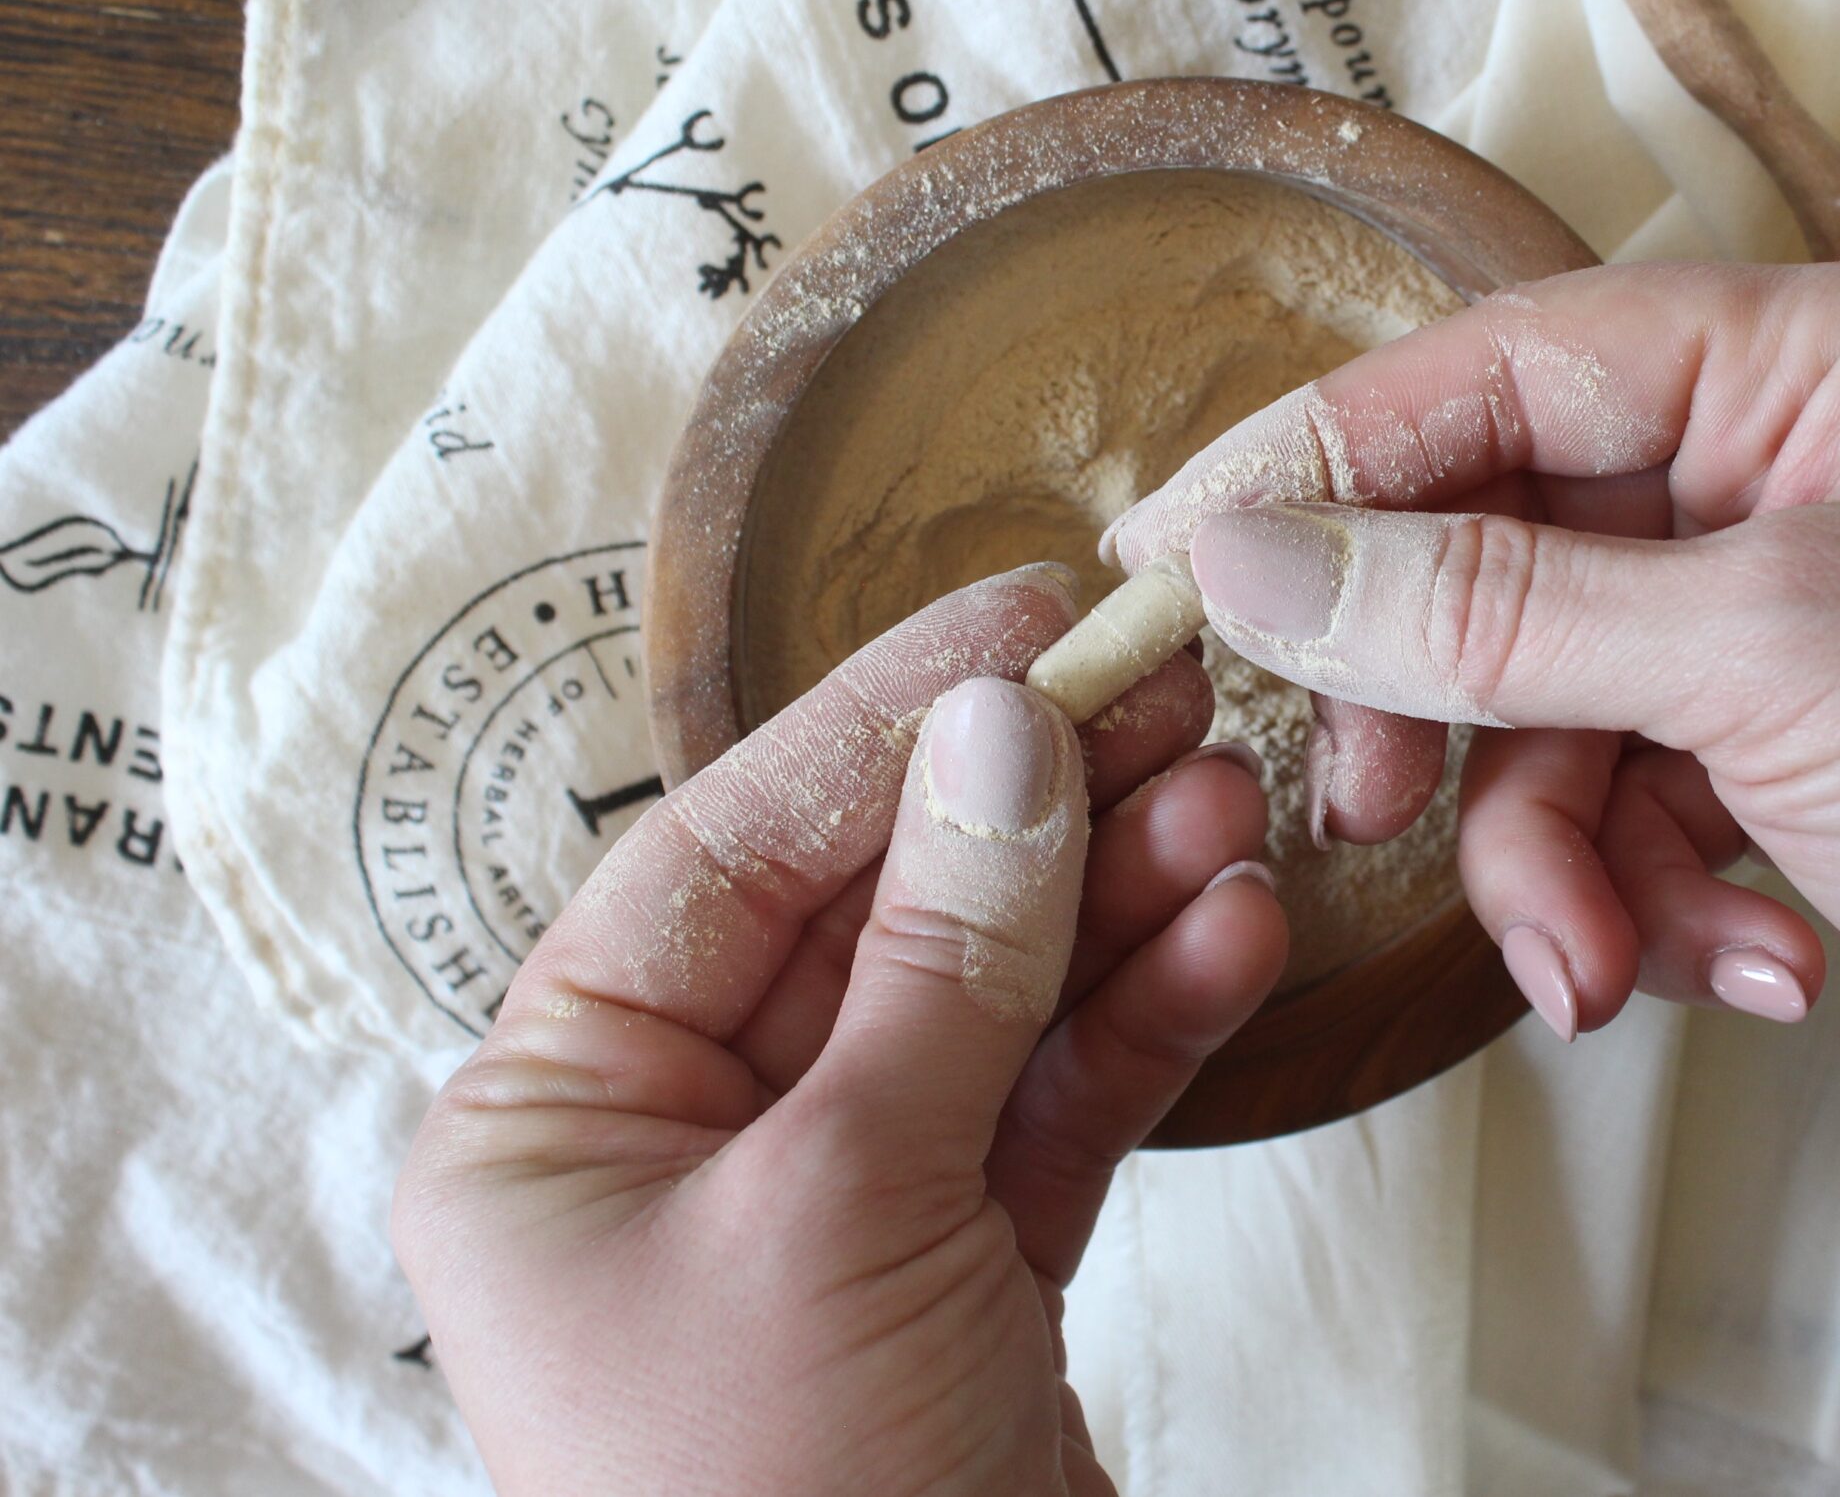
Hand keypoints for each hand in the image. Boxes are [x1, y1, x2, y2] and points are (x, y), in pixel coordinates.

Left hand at [393, 565, 1285, 1496]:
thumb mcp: (844, 1202)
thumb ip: (939, 962)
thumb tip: (999, 737)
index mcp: (559, 1116)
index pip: (730, 854)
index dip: (885, 722)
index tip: (1029, 619)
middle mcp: (684, 1146)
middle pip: (880, 914)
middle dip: (1032, 808)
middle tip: (1173, 692)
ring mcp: (834, 1205)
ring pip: (988, 1002)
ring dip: (1113, 902)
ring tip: (1230, 805)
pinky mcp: (961, 1270)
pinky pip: (1051, 1108)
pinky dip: (1141, 1025)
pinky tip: (1229, 937)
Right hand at [1103, 258, 1839, 1170]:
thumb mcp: (1759, 660)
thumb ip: (1487, 608)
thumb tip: (1254, 556)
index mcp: (1814, 360)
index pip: (1503, 372)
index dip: (1327, 462)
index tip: (1177, 554)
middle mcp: (1789, 465)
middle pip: (1502, 549)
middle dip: (1450, 706)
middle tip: (1367, 803)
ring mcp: (1780, 616)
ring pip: (1547, 710)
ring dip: (1556, 852)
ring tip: (1602, 956)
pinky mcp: (1777, 754)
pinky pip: (1620, 804)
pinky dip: (1646, 897)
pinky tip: (1745, 962)